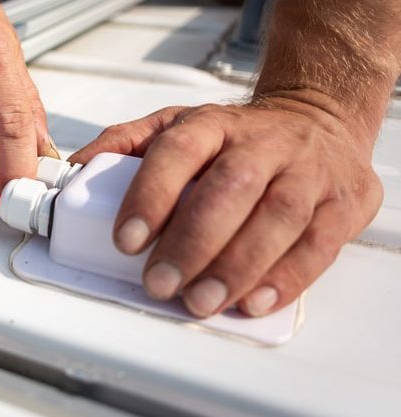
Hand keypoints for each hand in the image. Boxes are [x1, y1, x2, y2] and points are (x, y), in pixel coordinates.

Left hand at [69, 94, 382, 316]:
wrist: (318, 118)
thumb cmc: (235, 136)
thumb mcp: (178, 125)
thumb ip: (125, 144)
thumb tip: (75, 169)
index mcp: (213, 123)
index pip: (178, 151)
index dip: (151, 195)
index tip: (127, 239)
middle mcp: (263, 143)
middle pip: (229, 189)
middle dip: (191, 242)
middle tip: (159, 282)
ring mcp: (308, 171)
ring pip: (277, 217)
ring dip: (236, 266)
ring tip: (200, 299)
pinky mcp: (343, 202)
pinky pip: (319, 243)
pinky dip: (286, 278)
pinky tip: (253, 300)